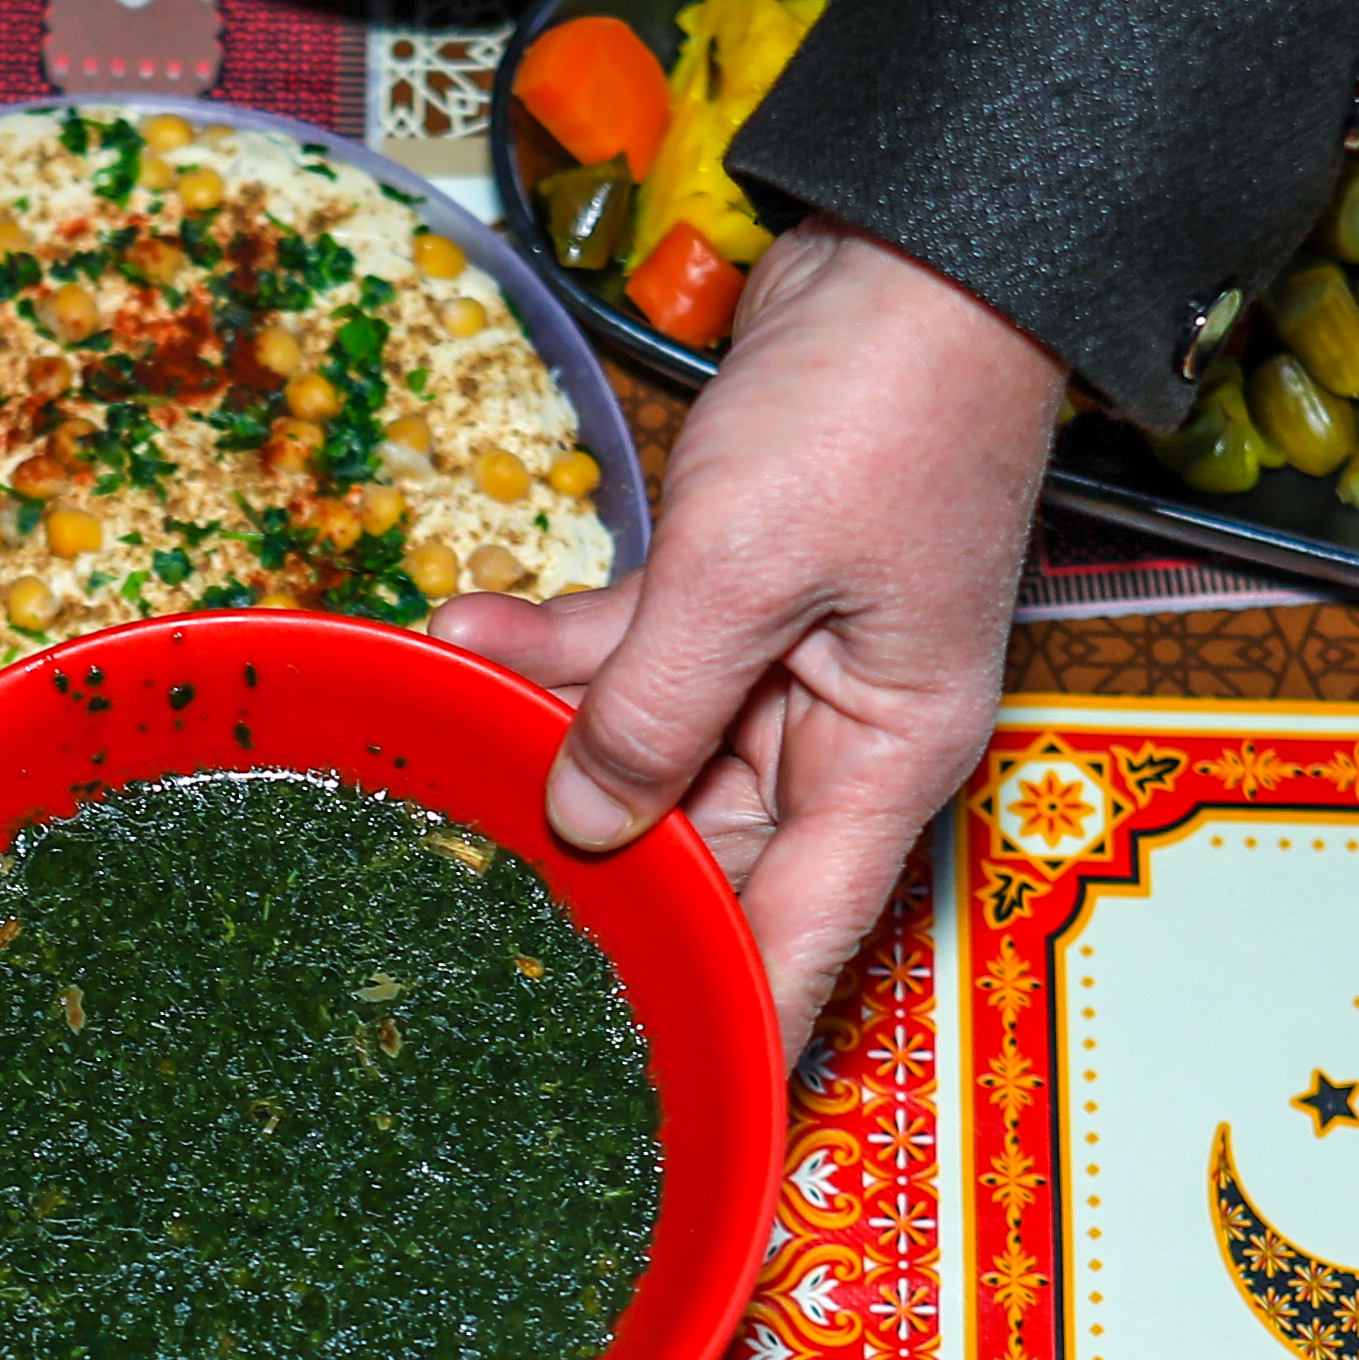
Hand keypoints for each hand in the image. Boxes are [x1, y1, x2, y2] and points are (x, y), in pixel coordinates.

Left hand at [434, 226, 1058, 1051]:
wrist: (923, 245)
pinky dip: (555, 649)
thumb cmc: (884, 407)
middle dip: (598, 880)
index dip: (733, 1030)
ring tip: (435, 750)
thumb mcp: (746, 573)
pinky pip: (636, 653)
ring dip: (548, 740)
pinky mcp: (741, 591)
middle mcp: (843, 732)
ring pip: (652, 749)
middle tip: (469, 931)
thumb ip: (652, 707)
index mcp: (888, 758)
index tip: (656, 1114)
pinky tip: (460, 636)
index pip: (807, 938)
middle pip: (711, 854)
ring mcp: (791, 662)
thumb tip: (587, 825)